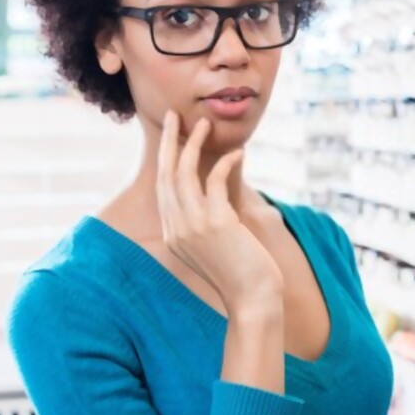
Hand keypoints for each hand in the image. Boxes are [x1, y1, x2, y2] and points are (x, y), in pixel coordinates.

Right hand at [156, 110, 283, 313]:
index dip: (167, 160)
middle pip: (165, 175)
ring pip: (183, 173)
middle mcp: (176, 228)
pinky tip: (238, 154)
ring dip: (193, 143)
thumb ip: (205, 225)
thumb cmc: (241, 274)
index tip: (172, 137)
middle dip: (168, 141)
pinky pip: (214, 180)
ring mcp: (192, 225)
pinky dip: (225, 163)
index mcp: (172, 235)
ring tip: (204, 124)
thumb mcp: (214, 248)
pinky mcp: (215, 222)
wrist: (252, 299)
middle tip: (173, 115)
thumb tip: (213, 200)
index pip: (163, 189)